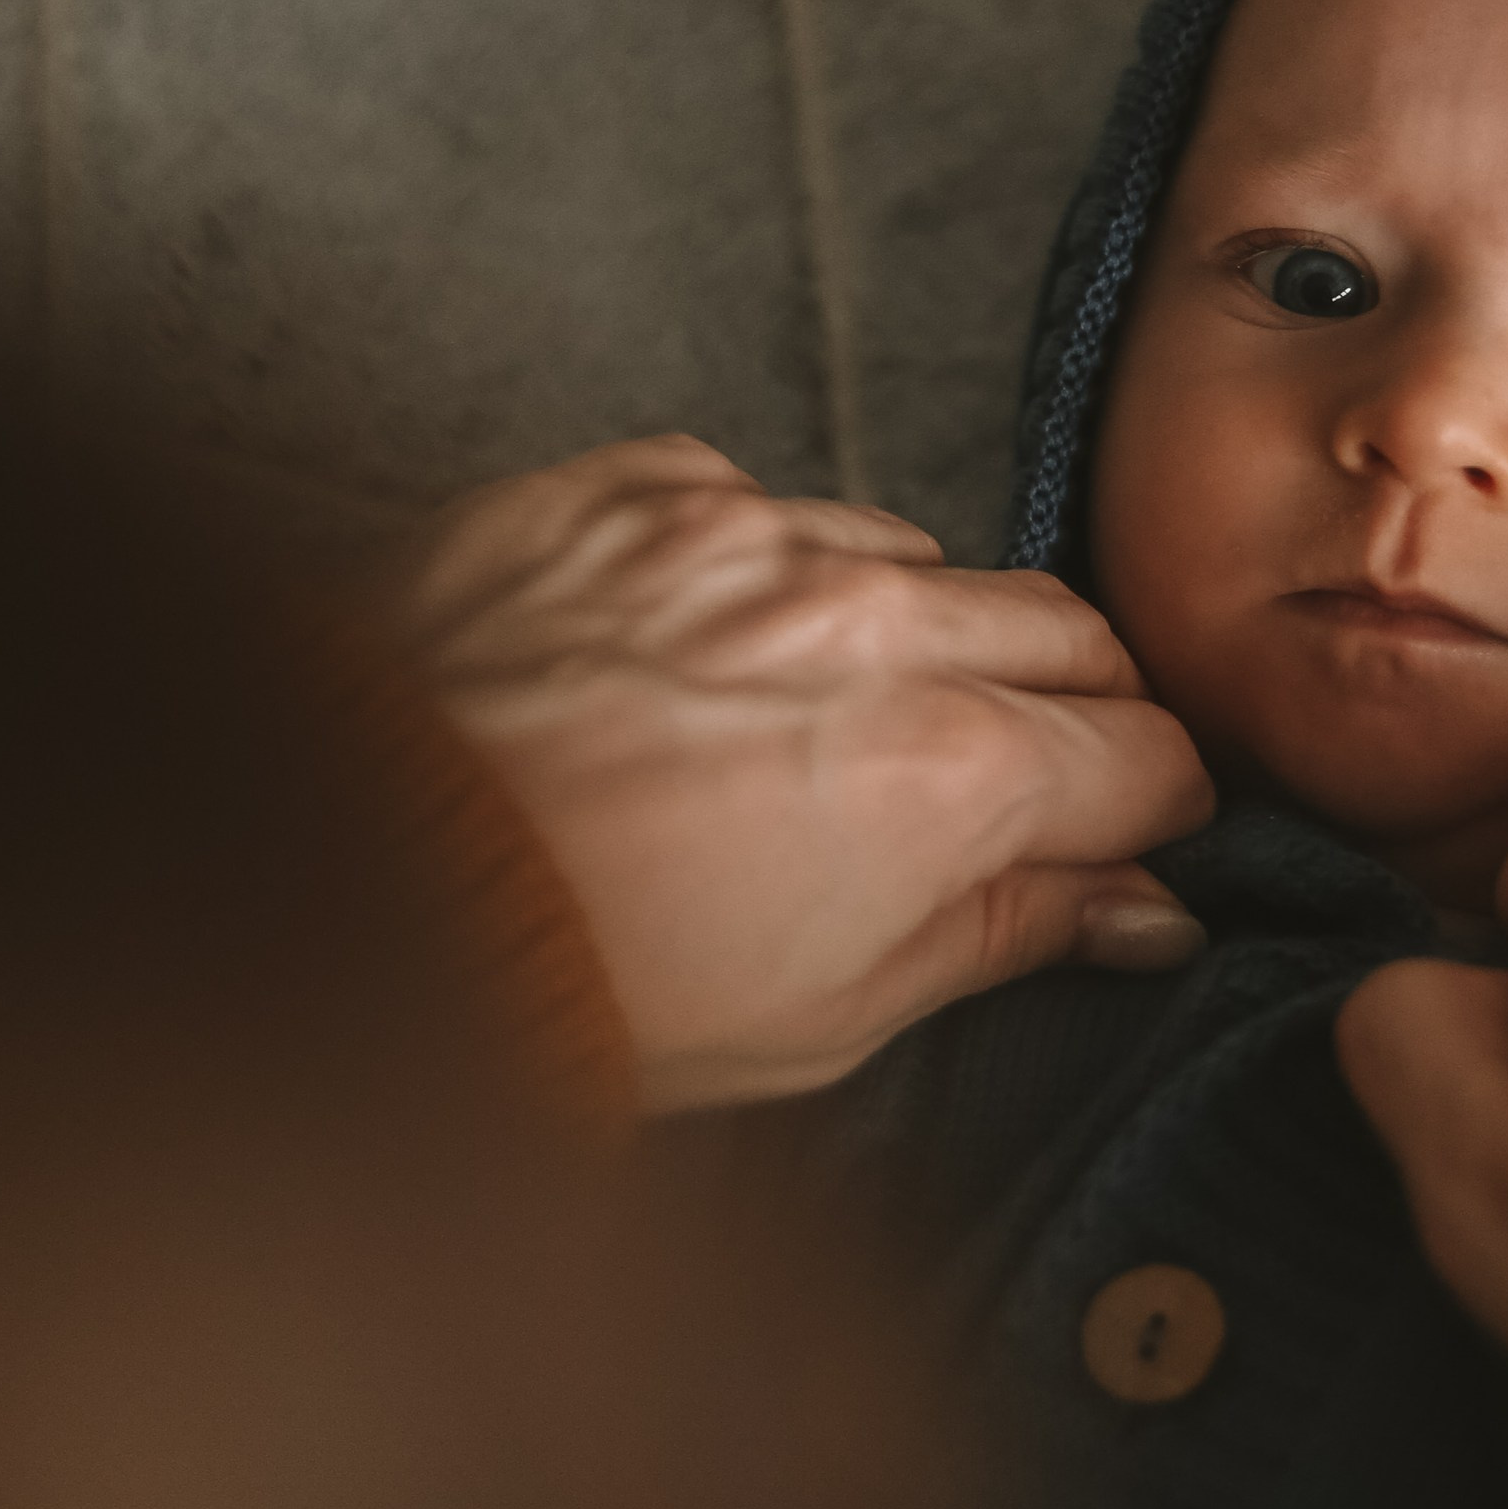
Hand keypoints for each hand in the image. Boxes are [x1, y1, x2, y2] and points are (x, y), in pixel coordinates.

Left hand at [393, 438, 1214, 1110]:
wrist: (358, 890)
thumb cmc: (582, 985)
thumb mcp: (829, 1017)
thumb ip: (1008, 932)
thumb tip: (1135, 908)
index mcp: (948, 770)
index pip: (1149, 755)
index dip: (1147, 812)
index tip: (1122, 840)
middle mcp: (870, 623)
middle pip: (1066, 631)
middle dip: (1068, 709)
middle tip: (1012, 782)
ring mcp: (747, 536)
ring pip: (915, 556)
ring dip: (909, 631)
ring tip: (824, 723)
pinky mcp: (632, 491)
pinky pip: (756, 502)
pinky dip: (758, 571)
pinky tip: (702, 654)